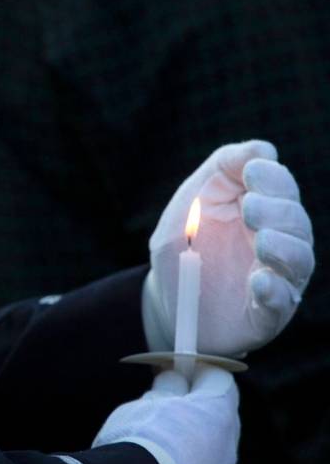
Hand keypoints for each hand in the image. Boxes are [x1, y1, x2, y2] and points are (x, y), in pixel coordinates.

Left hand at [143, 140, 313, 355]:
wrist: (165, 297)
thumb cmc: (183, 242)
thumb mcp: (192, 199)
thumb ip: (222, 167)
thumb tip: (264, 149)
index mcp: (263, 210)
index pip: (283, 189)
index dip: (272, 178)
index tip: (251, 172)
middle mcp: (278, 243)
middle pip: (296, 222)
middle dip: (277, 211)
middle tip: (250, 208)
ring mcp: (276, 278)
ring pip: (299, 261)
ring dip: (284, 248)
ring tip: (262, 241)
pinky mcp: (265, 313)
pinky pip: (281, 303)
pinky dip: (275, 292)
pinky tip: (260, 282)